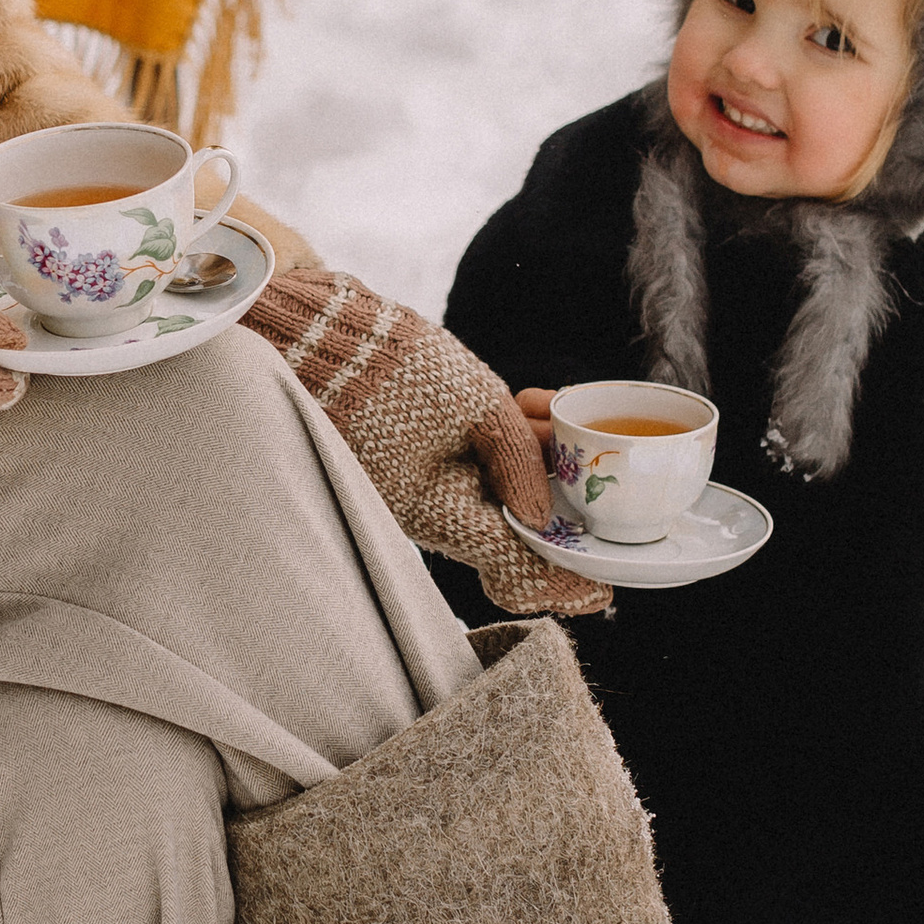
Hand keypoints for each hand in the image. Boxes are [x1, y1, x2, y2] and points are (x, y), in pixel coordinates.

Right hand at [244, 273, 610, 618]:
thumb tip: (544, 518)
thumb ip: (517, 457)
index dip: (564, 584)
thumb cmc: (392, 364)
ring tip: (551, 414)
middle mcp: (434, 516)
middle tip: (586, 470)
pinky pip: (479, 479)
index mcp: (443, 511)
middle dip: (561, 512)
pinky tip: (527, 407)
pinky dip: (510, 453)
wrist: (320, 334)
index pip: (514, 570)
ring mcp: (427, 493)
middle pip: (515, 541)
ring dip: (538, 472)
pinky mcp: (424, 468)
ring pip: (500, 507)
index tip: (602, 590)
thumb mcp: (474, 400)